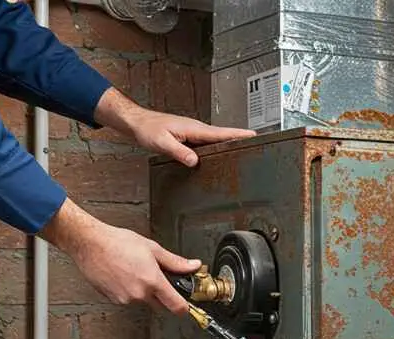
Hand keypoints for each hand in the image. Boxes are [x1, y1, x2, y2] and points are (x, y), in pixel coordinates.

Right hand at [40, 199, 200, 314]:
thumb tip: (192, 266)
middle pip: (161, 305)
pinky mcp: (113, 299)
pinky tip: (125, 276)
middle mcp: (139, 294)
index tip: (187, 307)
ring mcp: (125, 298)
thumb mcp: (152, 249)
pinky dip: (130, 291)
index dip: (184, 308)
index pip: (176, 306)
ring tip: (136, 272)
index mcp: (152, 281)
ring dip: (145, 292)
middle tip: (158, 280)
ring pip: (143, 302)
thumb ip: (175, 262)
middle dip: (163, 296)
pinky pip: (128, 300)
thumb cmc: (117, 243)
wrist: (89, 244)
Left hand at [94, 88, 254, 166]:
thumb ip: (179, 152)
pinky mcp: (189, 137)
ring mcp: (193, 133)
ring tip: (244, 150)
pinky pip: (207, 143)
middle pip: (223, 135)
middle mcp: (196, 129)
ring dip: (229, 143)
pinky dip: (216, 147)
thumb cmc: (147, 129)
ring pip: (216, 140)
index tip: (254, 135)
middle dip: (240, 138)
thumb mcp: (162, 142)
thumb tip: (195, 161)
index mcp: (194, 129)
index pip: (221, 132)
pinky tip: (218, 154)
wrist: (137, 123)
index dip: (239, 134)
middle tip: (256, 144)